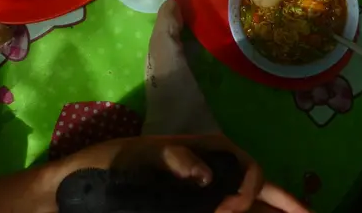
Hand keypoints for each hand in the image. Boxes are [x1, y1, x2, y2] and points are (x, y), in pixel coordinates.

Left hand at [65, 134, 308, 212]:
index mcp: (200, 153)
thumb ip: (174, 156)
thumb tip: (208, 175)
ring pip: (242, 205)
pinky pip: (218, 212)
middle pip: (253, 187)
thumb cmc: (108, 164)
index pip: (242, 165)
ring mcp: (197, 197)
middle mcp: (205, 174)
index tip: (234, 208)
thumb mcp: (139, 153)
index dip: (249, 186)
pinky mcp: (186, 210)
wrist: (78, 190)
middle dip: (283, 202)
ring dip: (267, 212)